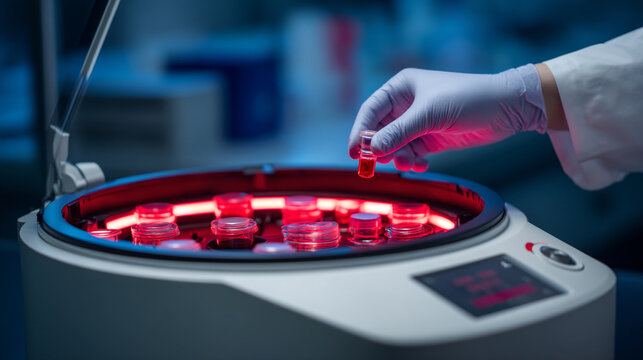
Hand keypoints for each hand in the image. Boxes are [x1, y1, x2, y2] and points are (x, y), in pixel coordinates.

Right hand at [348, 65, 546, 171]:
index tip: (354, 152)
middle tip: (375, 166)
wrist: (505, 108)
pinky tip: (421, 165)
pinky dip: (412, 162)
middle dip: (379, 148)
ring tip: (410, 163)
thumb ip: (399, 132)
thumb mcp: (430, 114)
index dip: (360, 131)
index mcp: (401, 88)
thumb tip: (372, 149)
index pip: (371, 110)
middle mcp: (406, 105)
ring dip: (399, 157)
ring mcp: (418, 123)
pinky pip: (411, 153)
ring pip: (395, 146)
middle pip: (380, 131)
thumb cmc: (468, 98)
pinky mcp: (430, 139)